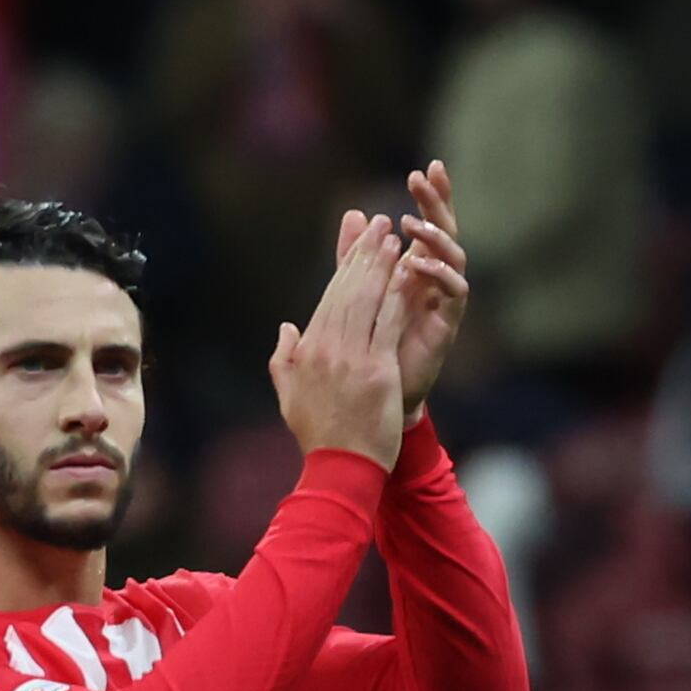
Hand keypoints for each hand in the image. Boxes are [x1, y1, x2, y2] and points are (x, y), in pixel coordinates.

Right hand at [268, 216, 408, 467]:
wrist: (339, 467)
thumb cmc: (318, 435)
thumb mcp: (288, 396)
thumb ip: (282, 359)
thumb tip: (286, 328)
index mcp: (306, 352)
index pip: (329, 298)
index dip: (346, 266)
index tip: (360, 241)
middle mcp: (326, 350)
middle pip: (347, 291)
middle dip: (365, 253)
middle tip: (380, 223)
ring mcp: (351, 359)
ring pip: (367, 300)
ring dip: (383, 265)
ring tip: (395, 237)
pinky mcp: (376, 370)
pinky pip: (387, 323)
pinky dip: (397, 294)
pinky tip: (408, 271)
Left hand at [380, 163, 471, 416]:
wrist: (377, 393)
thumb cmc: (372, 341)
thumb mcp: (359, 291)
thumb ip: (356, 255)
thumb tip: (354, 213)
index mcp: (417, 267)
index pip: (428, 222)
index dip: (430, 196)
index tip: (425, 167)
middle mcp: (435, 278)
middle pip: (445, 231)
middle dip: (437, 203)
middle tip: (424, 177)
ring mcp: (444, 299)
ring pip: (453, 257)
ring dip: (434, 238)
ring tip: (412, 224)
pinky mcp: (448, 323)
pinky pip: (454, 292)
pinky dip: (439, 275)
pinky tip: (420, 264)